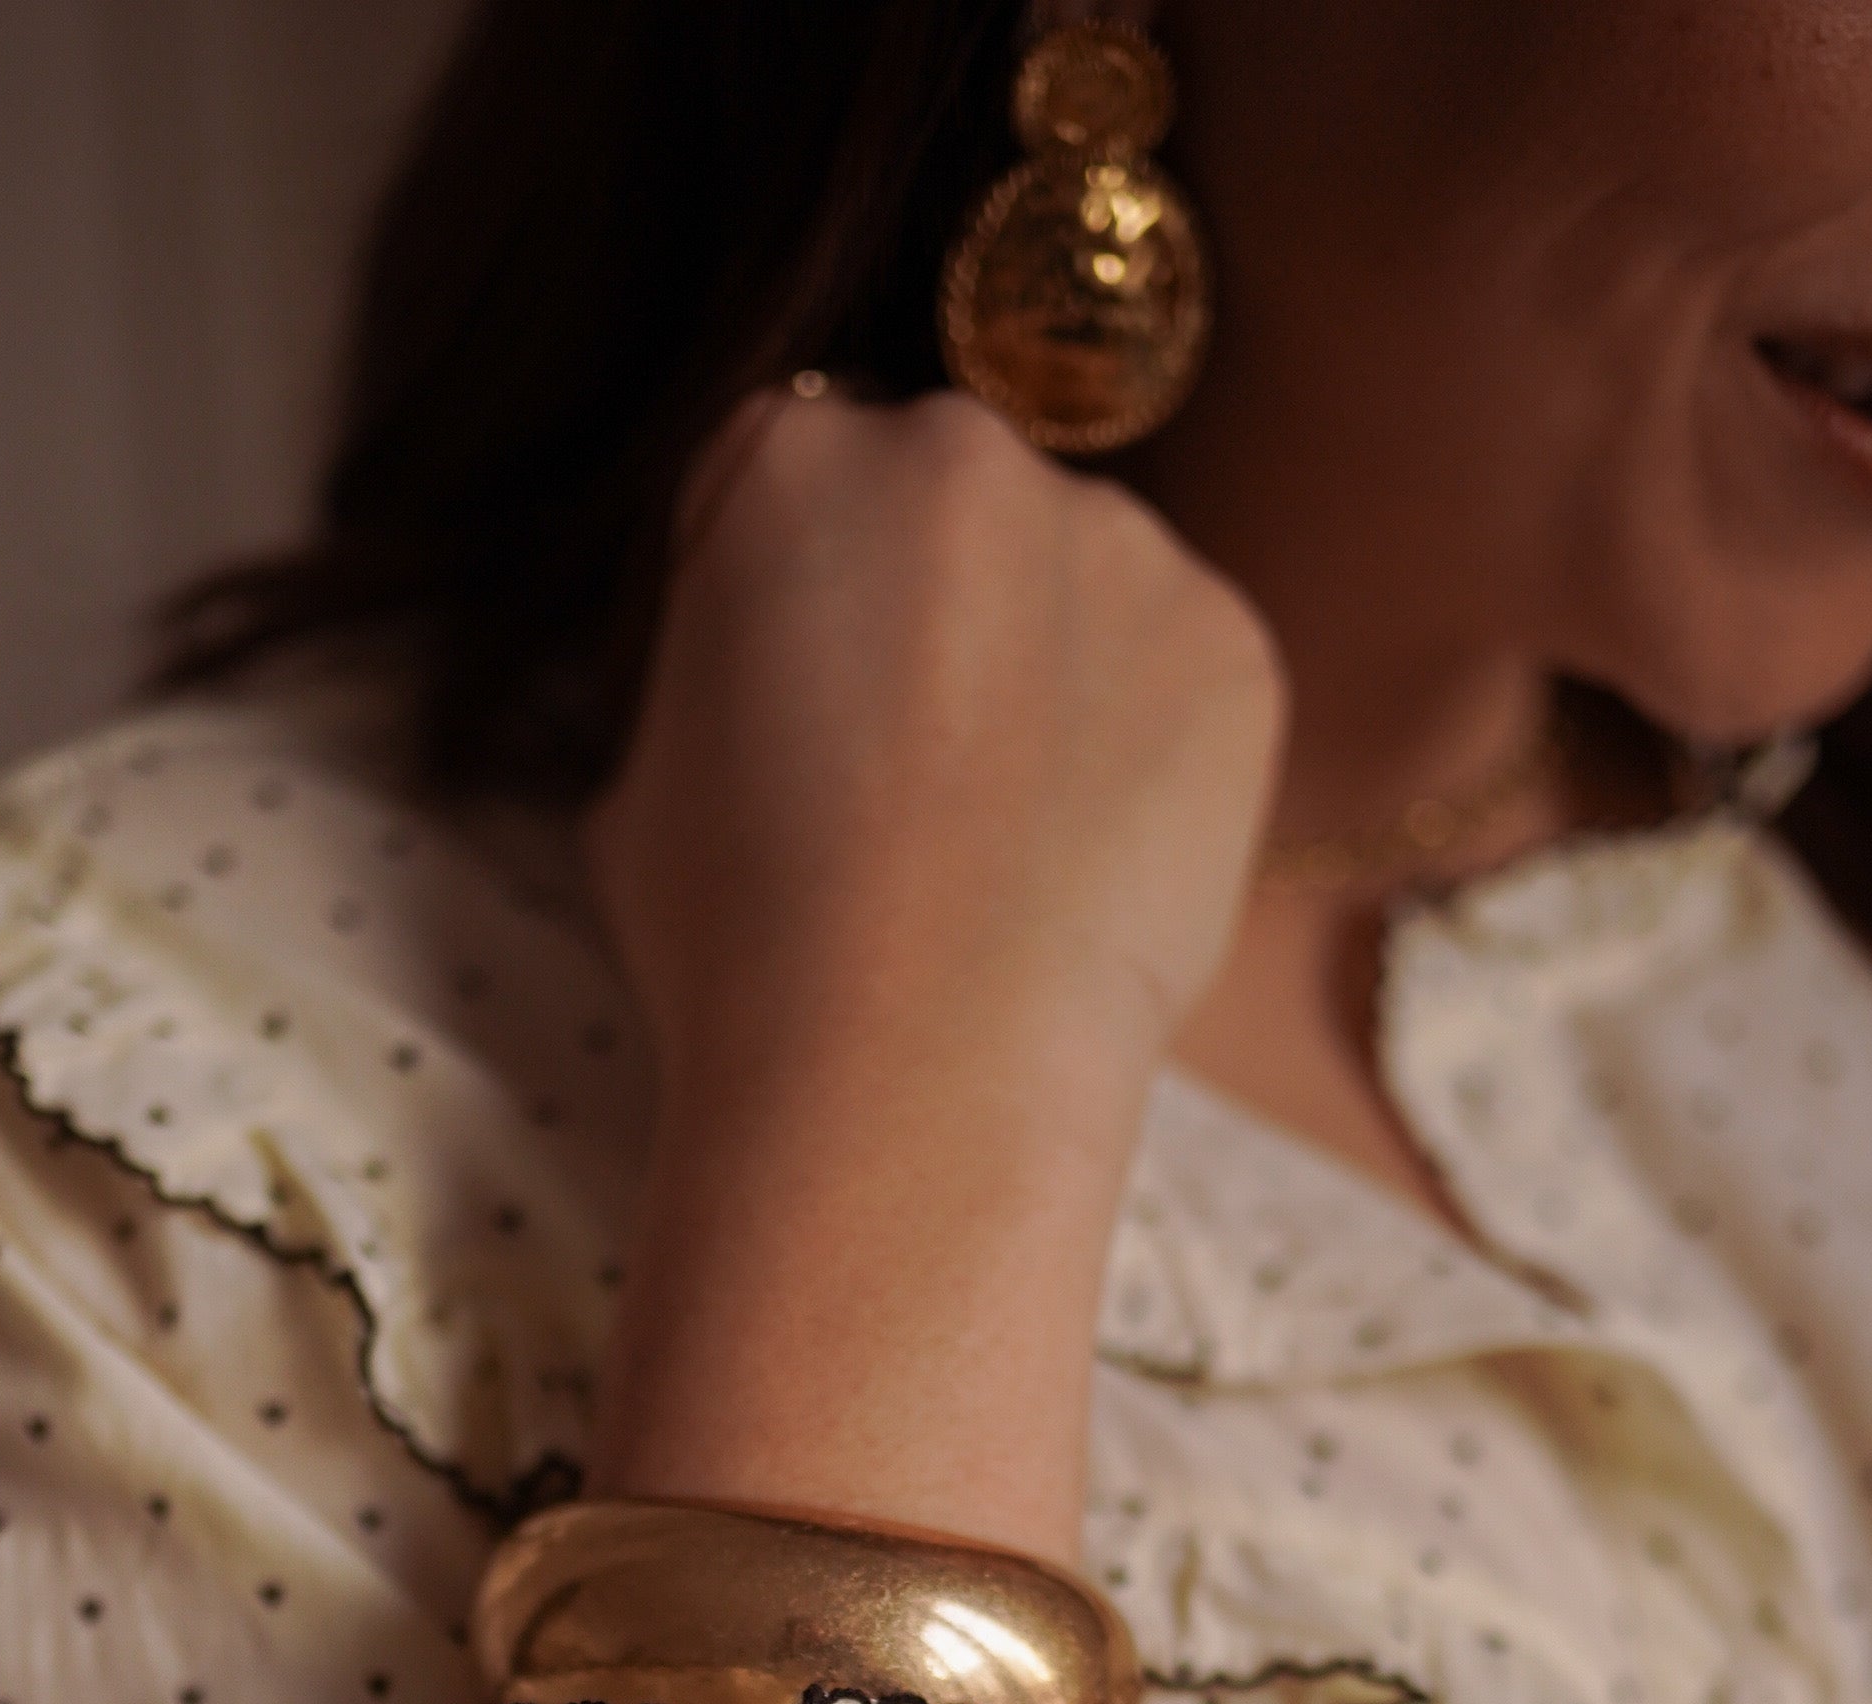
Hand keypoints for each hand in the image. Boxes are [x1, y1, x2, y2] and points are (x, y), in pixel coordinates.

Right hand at [584, 385, 1286, 1557]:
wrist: (912, 1080)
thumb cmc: (744, 952)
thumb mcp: (638, 778)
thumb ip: (713, 672)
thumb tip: (762, 687)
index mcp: (788, 456)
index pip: (787, 482)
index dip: (792, 610)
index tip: (800, 710)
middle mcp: (960, 454)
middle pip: (946, 510)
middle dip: (931, 617)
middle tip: (910, 786)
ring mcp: (1118, 539)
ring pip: (1077, 584)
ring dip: (1050, 675)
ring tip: (1005, 849)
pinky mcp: (1233, 645)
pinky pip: (1183, 671)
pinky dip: (1150, 751)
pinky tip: (1088, 868)